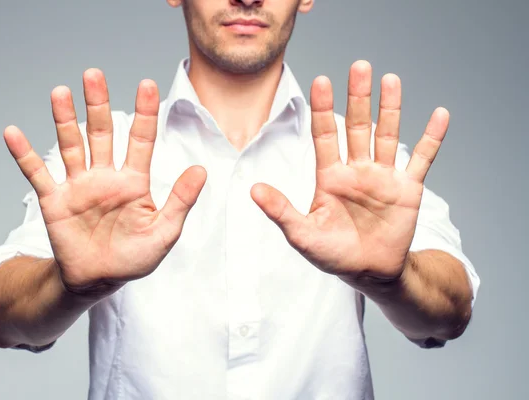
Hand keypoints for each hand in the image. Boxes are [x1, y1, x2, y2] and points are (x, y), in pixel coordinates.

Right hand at [4, 69, 206, 295]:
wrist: (100, 280)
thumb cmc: (135, 257)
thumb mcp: (165, 231)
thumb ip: (180, 201)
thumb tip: (201, 170)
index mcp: (134, 181)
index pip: (141, 140)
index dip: (144, 113)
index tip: (147, 84)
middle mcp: (105, 177)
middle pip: (102, 132)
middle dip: (98, 104)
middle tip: (94, 74)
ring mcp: (79, 186)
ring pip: (71, 145)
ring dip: (64, 120)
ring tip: (60, 92)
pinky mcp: (55, 201)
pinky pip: (37, 174)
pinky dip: (24, 155)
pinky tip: (12, 132)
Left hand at [251, 60, 447, 283]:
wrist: (368, 272)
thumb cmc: (333, 254)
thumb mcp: (302, 234)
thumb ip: (281, 211)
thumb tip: (253, 190)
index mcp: (330, 177)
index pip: (324, 136)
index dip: (322, 110)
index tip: (319, 82)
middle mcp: (357, 170)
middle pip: (356, 126)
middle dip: (357, 97)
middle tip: (359, 66)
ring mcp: (383, 177)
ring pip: (387, 135)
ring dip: (390, 109)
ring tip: (390, 80)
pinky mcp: (408, 189)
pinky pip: (422, 159)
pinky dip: (432, 138)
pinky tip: (440, 115)